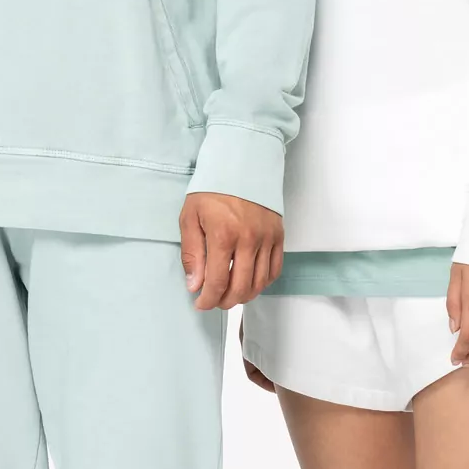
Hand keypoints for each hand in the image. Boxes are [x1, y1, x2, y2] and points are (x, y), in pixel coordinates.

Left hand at [180, 193, 283, 309]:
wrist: (241, 164)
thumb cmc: (212, 189)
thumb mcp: (190, 217)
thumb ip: (192, 254)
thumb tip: (194, 285)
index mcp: (223, 235)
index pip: (217, 282)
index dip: (208, 300)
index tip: (200, 303)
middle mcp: (248, 239)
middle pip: (240, 288)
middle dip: (225, 302)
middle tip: (214, 301)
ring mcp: (267, 238)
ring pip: (259, 283)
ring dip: (244, 296)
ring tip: (230, 294)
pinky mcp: (278, 236)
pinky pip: (274, 270)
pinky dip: (262, 283)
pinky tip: (249, 283)